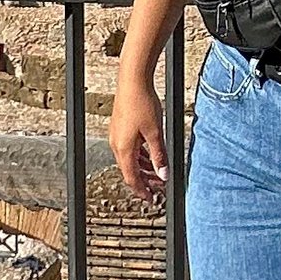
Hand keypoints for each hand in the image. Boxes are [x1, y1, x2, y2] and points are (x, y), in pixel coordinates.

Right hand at [109, 68, 168, 203]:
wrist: (132, 81)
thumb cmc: (142, 103)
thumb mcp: (155, 133)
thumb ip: (159, 155)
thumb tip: (163, 173)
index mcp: (123, 149)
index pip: (132, 178)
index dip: (142, 190)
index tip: (152, 198)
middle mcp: (117, 144)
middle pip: (130, 170)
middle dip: (145, 180)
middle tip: (159, 187)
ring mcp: (117, 136)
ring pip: (130, 159)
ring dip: (144, 167)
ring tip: (158, 171)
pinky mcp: (120, 127)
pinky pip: (130, 148)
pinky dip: (140, 155)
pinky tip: (151, 154)